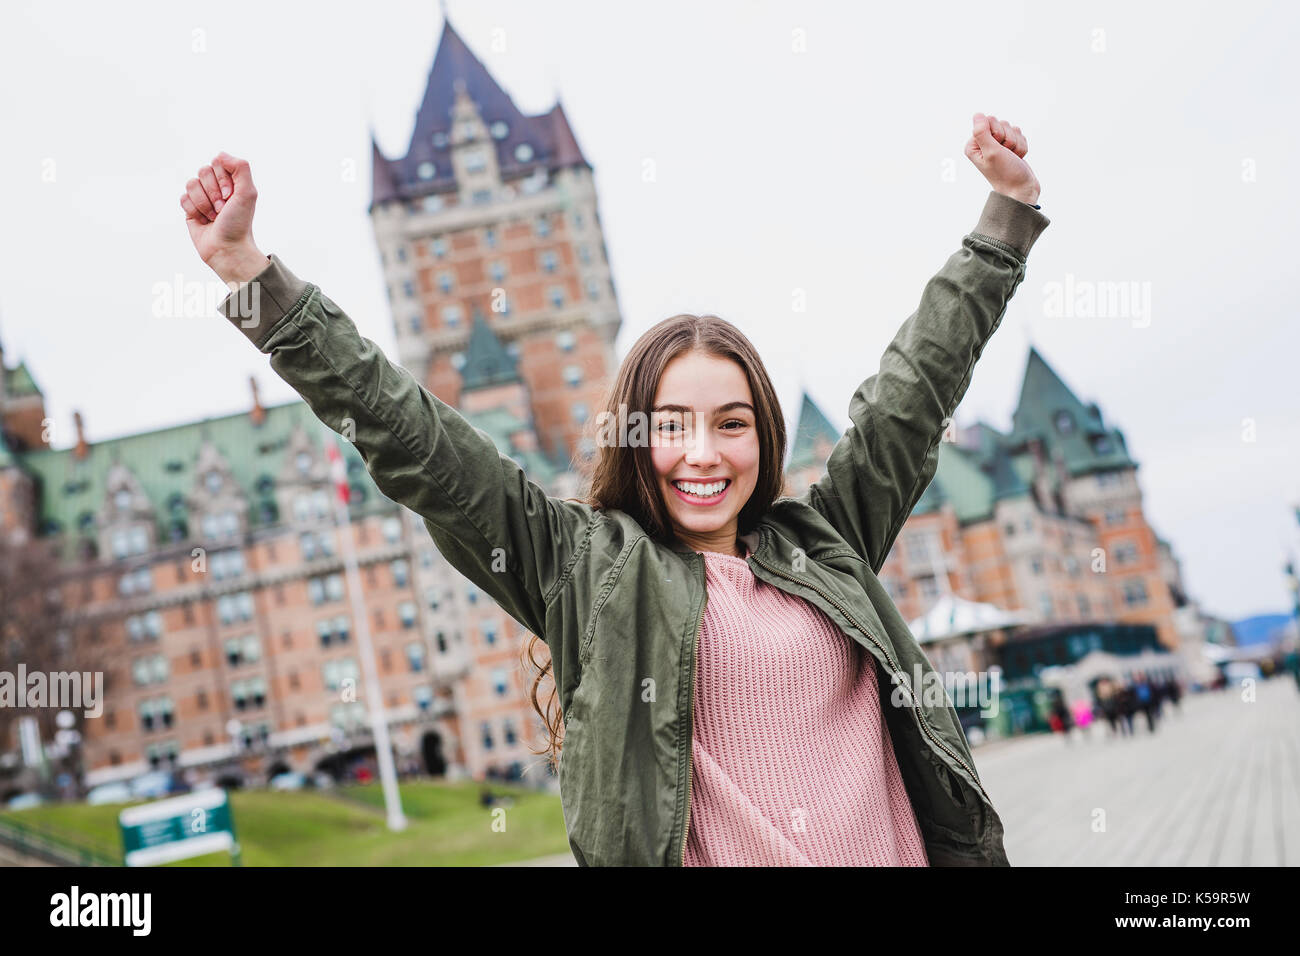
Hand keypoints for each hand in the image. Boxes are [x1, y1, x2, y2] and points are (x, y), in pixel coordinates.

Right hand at [180, 152, 267, 285]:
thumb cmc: (239, 222)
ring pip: (191, 184)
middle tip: (223, 209)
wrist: (227, 248)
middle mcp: (216, 186)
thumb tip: (220, 154)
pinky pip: (183, 198)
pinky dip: (194, 210)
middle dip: (213, 193)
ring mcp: (202, 197)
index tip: (230, 196)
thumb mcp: (248, 193)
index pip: (217, 162)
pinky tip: (204, 221)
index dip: (222, 179)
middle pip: (202, 171)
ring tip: (214, 217)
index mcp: (231, 181)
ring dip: (204, 203)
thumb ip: (240, 168)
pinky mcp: (190, 208)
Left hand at [964, 113, 1040, 205]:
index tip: (997, 148)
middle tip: (1006, 154)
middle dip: (1008, 138)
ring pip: (1013, 129)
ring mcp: (997, 146)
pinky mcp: (1010, 148)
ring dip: (1016, 143)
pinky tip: (1018, 158)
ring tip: (1012, 158)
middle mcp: (984, 144)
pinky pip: (1020, 136)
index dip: (997, 132)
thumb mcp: (991, 152)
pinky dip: (1022, 147)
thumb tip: (977, 115)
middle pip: (1001, 123)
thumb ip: (982, 132)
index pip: (988, 120)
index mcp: (974, 145)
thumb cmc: (1005, 174)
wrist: (1021, 190)